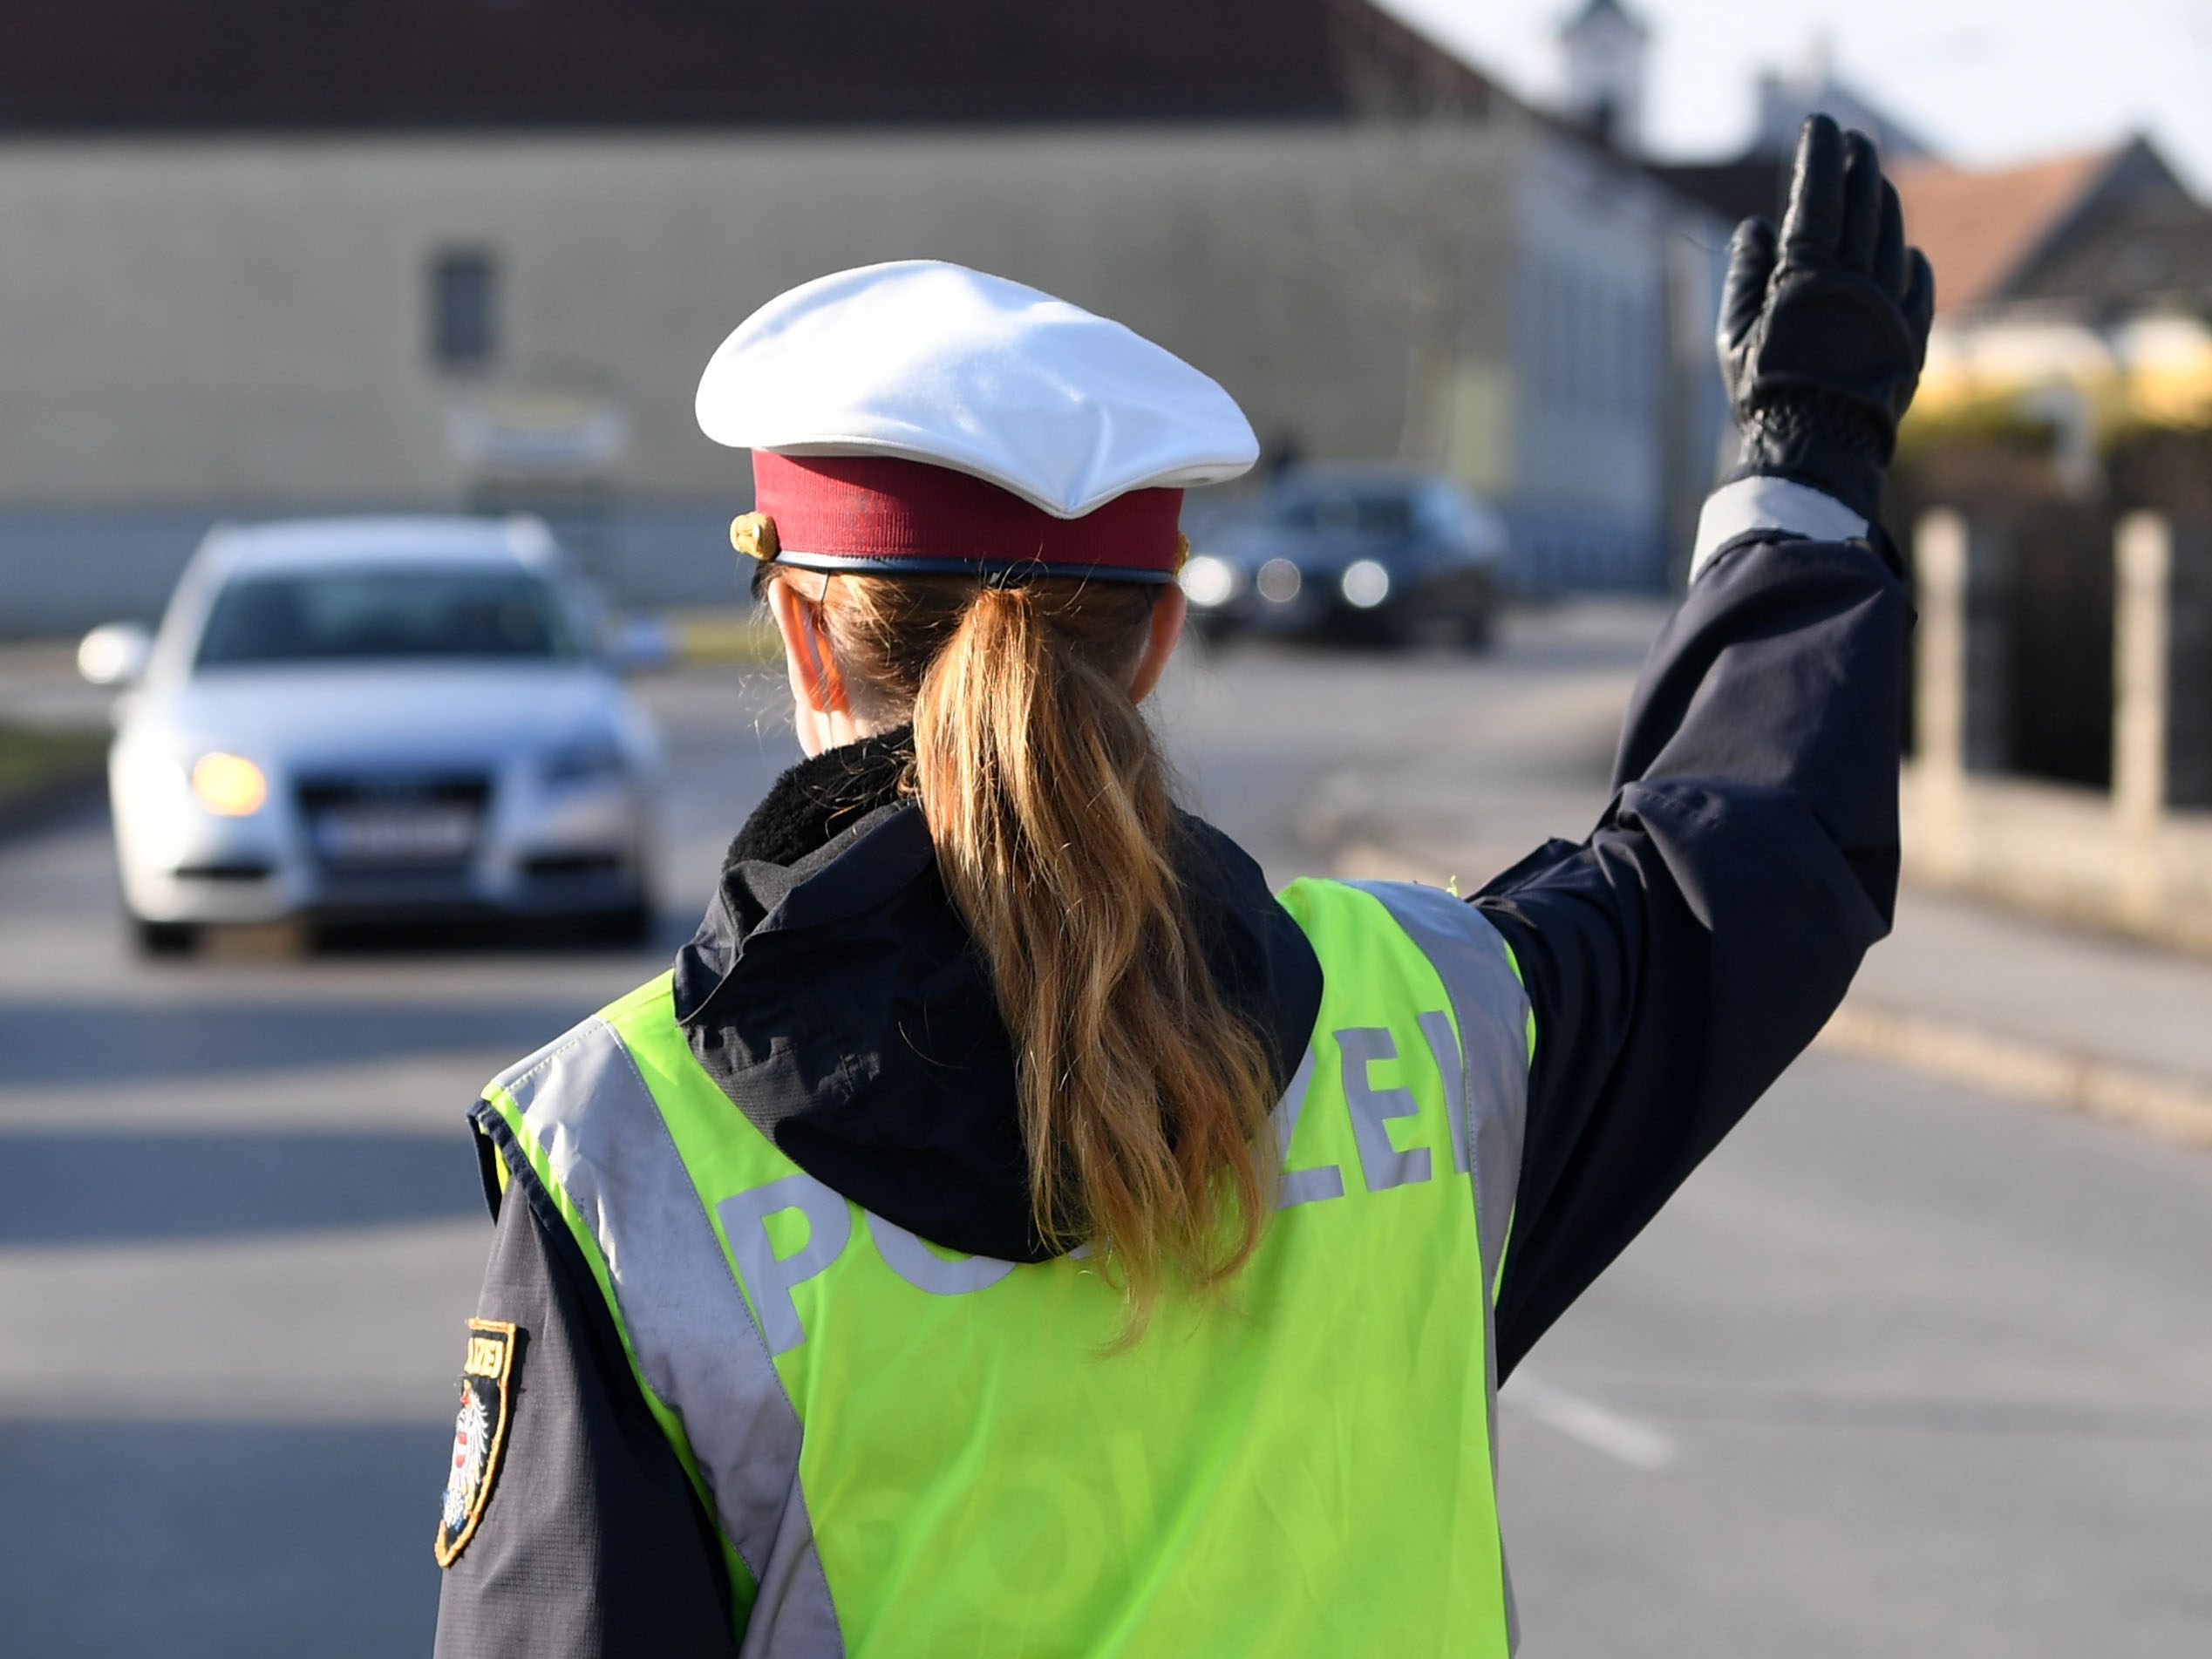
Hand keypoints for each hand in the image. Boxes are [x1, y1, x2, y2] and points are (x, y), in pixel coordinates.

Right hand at [1717, 114, 1934, 521]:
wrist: (1815, 451)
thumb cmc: (1764, 393)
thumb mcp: (1735, 334)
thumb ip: (1745, 275)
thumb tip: (1754, 228)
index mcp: (1808, 274)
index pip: (1820, 194)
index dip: (1821, 154)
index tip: (1821, 125)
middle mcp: (1856, 280)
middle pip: (1865, 203)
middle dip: (1858, 165)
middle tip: (1853, 142)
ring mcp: (1891, 307)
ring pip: (1894, 236)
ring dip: (1885, 203)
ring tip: (1875, 183)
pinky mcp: (1912, 338)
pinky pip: (1918, 284)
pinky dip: (1909, 260)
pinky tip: (1903, 252)